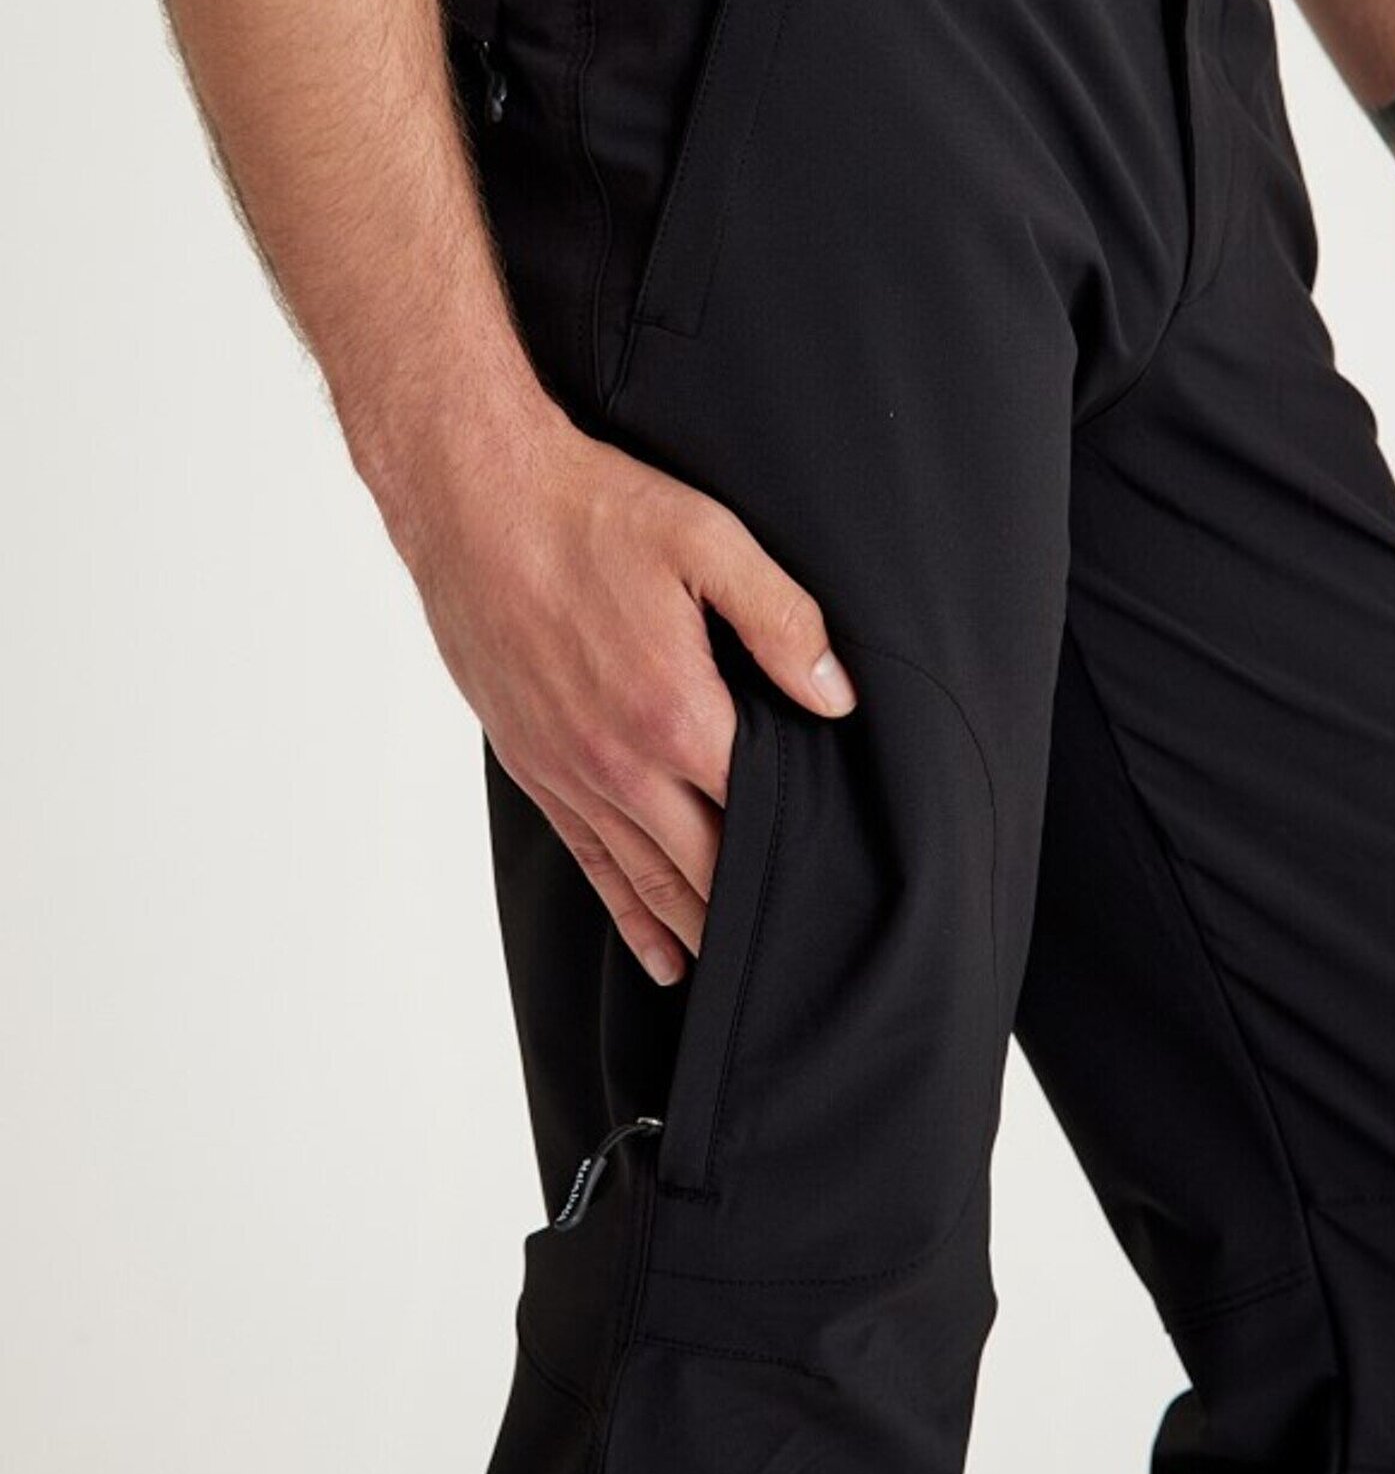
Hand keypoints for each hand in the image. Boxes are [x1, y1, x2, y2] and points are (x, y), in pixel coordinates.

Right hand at [397, 398, 858, 985]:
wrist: (472, 497)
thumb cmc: (590, 507)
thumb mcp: (707, 540)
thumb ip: (782, 620)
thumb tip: (837, 696)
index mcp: (676, 711)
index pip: (758, 813)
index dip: (804, 849)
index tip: (843, 881)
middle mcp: (619, 760)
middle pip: (707, 867)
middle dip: (756, 910)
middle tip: (812, 949)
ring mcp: (569, 770)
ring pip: (648, 879)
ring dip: (698, 927)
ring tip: (745, 976)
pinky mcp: (532, 764)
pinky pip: (589, 860)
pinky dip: (628, 912)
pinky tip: (659, 949)